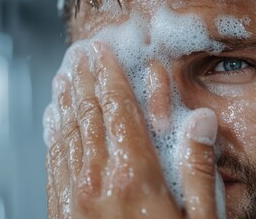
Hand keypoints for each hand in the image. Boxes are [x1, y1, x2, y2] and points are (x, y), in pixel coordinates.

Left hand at [43, 42, 219, 218]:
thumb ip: (200, 170)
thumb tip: (202, 121)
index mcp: (135, 176)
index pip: (120, 109)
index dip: (111, 75)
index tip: (102, 52)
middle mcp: (100, 181)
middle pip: (89, 115)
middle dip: (85, 80)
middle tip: (80, 56)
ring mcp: (77, 196)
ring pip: (68, 135)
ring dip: (66, 102)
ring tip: (64, 79)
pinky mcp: (64, 210)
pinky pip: (56, 163)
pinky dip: (55, 136)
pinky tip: (53, 123)